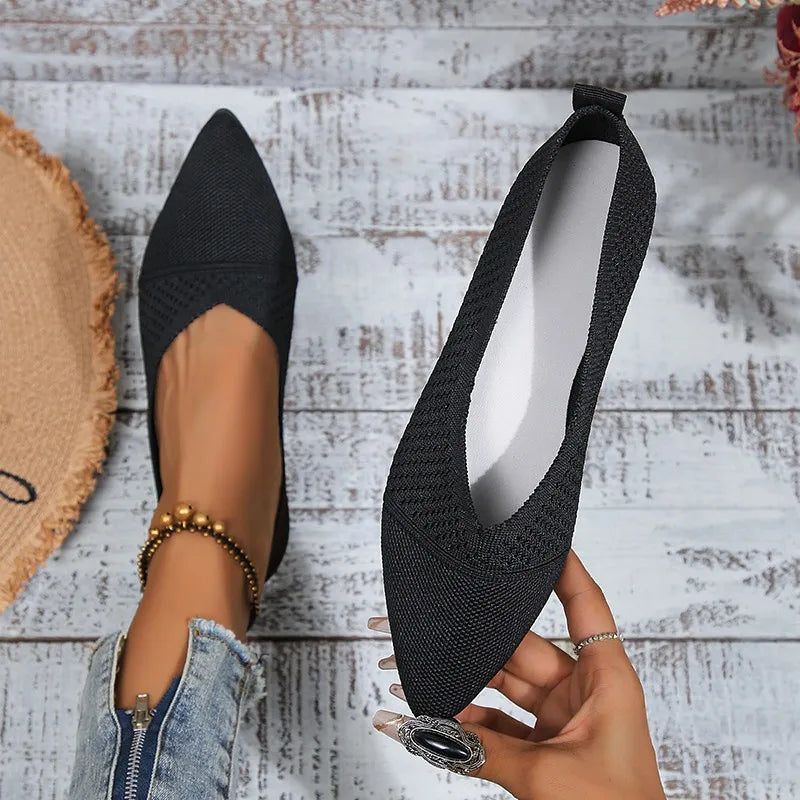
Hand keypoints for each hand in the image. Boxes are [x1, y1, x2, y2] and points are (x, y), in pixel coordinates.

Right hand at [370, 551, 666, 799]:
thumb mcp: (549, 776)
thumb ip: (482, 750)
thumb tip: (422, 730)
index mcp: (607, 680)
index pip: (585, 605)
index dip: (563, 569)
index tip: (538, 538)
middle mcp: (584, 691)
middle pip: (522, 647)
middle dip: (476, 639)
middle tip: (435, 622)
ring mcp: (562, 719)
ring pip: (502, 685)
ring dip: (461, 681)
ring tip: (415, 669)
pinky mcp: (545, 747)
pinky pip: (499, 723)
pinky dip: (467, 721)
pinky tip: (432, 712)